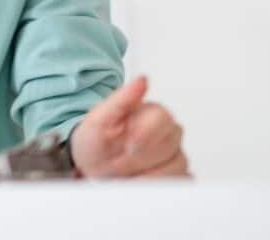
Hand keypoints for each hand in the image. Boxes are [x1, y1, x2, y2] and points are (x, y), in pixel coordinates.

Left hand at [69, 75, 190, 178]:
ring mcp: (175, 157)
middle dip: (139, 159)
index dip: (145, 134)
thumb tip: (142, 79)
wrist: (90, 164)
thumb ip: (121, 99)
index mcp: (154, 114)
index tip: (129, 144)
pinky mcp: (176, 178)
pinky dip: (157, 189)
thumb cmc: (95, 140)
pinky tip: (136, 184)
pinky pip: (179, 184)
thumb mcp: (99, 118)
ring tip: (123, 175)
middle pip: (169, 147)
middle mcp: (170, 134)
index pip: (164, 119)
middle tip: (116, 163)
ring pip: (175, 168)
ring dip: (146, 176)